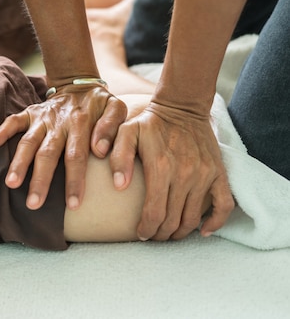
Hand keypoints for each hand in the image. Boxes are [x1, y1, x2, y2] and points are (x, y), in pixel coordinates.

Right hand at [0, 85, 126, 209]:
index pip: (77, 156)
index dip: (74, 181)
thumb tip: (101, 150)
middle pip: (48, 154)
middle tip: (33, 204)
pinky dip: (1, 131)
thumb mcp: (115, 108)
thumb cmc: (101, 104)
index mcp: (81, 123)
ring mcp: (42, 118)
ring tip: (11, 184)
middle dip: (40, 180)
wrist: (80, 84)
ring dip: (19, 163)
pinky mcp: (30, 114)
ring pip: (28, 142)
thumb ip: (111, 127)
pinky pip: (13, 121)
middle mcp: (58, 122)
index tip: (72, 205)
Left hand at [110, 101, 234, 240]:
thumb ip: (119, 157)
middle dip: (160, 234)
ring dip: (180, 232)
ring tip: (168, 233)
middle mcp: (185, 174)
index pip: (154, 212)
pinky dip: (215, 222)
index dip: (146, 229)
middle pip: (173, 220)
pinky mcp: (218, 173)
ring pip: (193, 217)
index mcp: (161, 167)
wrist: (182, 106)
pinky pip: (224, 205)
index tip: (140, 233)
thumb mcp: (127, 132)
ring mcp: (204, 175)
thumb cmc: (150, 123)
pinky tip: (202, 231)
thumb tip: (118, 186)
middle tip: (152, 236)